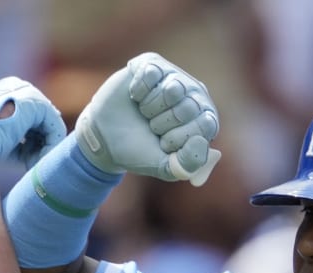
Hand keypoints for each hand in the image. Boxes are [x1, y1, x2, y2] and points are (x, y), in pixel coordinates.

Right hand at [77, 52, 220, 184]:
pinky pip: (152, 73)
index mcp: (204, 121)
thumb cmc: (140, 152)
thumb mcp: (166, 168)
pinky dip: (139, 90)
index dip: (179, 138)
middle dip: (163, 124)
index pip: (206, 125)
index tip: (163, 143)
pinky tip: (135, 97)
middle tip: (152, 127)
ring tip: (144, 112)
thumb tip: (201, 141)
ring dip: (151, 108)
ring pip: (172, 89)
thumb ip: (189, 164)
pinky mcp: (153, 64)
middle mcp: (194, 96)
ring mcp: (174, 77)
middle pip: (189, 107)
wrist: (106, 139)